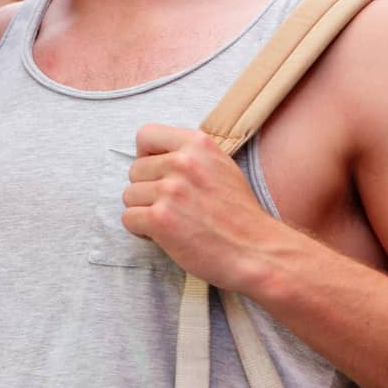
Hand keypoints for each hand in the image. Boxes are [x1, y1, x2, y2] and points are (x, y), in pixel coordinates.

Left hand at [121, 125, 294, 291]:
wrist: (258, 252)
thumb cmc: (239, 215)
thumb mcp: (221, 168)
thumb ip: (189, 156)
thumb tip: (152, 156)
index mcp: (198, 144)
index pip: (146, 135)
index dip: (146, 156)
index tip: (158, 174)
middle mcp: (182, 162)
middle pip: (134, 170)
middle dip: (147, 190)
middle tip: (175, 207)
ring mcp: (170, 190)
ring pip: (129, 196)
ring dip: (145, 212)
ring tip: (175, 222)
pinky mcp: (160, 218)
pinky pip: (129, 219)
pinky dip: (142, 231)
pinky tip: (168, 235)